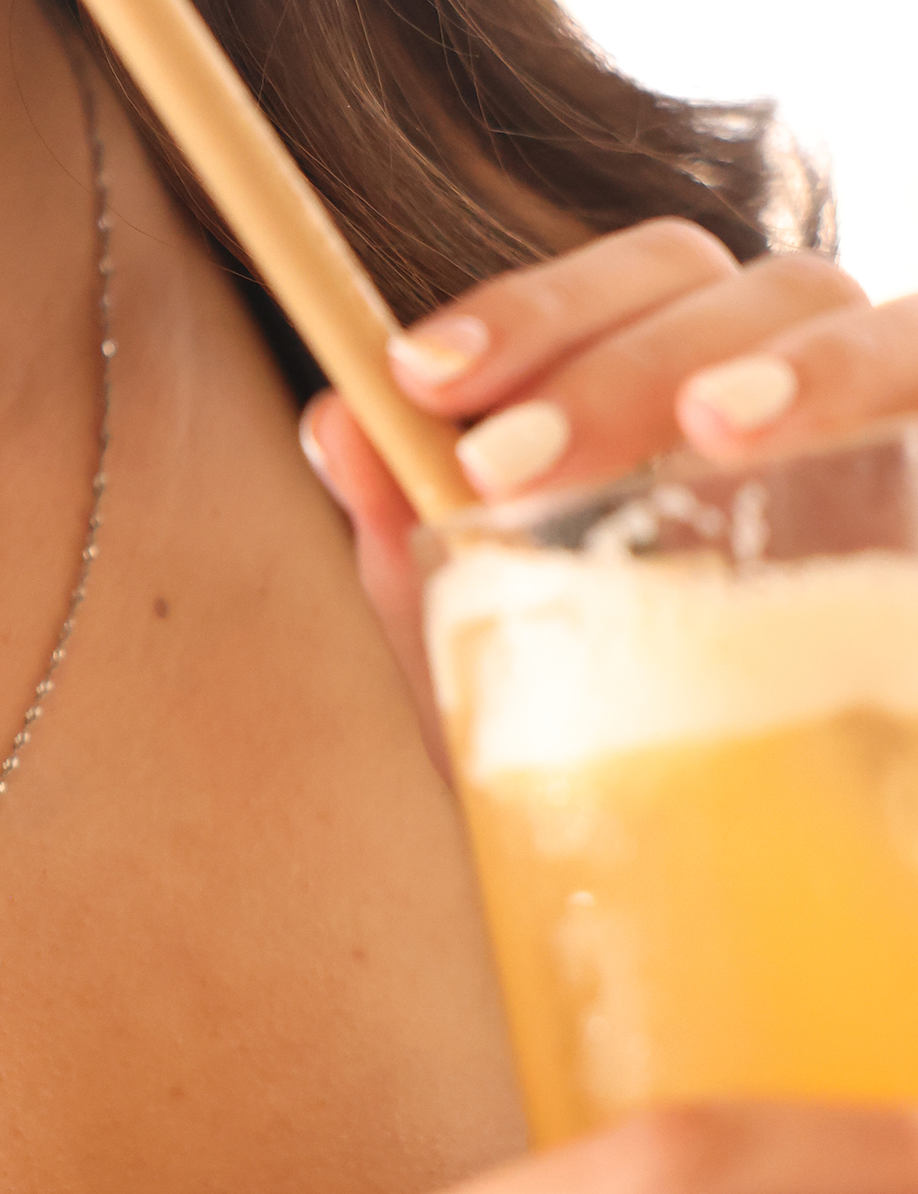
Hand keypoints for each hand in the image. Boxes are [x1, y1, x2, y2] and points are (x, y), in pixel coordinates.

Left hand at [297, 220, 917, 750]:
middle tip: (501, 464)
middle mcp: (803, 402)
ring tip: (704, 429)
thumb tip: (332, 418)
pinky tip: (774, 443)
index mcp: (683, 408)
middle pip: (738, 286)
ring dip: (790, 360)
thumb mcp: (497, 663)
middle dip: (612, 357)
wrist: (750, 907)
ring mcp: (896, 450)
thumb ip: (414, 546)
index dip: (530, 304)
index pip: (628, 287)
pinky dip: (886, 383)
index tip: (415, 374)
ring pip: (876, 319)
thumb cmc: (615, 774)